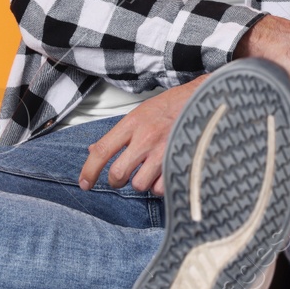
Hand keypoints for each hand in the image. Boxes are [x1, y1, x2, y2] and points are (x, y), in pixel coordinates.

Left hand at [77, 75, 206, 194]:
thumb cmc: (171, 106)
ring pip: (139, 184)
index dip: (89, 170)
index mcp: (133, 123)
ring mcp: (163, 152)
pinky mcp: (180, 162)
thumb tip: (94, 150)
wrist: (204, 99)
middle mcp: (146, 138)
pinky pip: (161, 188)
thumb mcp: (141, 113)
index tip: (84, 183)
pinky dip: (160, 186)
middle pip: (118, 173)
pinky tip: (164, 174)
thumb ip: (119, 134)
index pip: (103, 150)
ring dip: (141, 182)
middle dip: (116, 180)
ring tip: (148, 172)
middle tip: (122, 177)